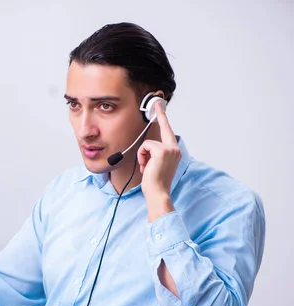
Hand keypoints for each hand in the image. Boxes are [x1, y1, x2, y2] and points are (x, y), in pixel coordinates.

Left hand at [137, 102, 180, 220]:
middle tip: (157, 102)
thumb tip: (148, 147)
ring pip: (148, 143)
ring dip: (143, 155)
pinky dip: (142, 157)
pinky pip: (145, 147)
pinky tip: (146, 167)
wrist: (158, 192)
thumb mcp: (155, 164)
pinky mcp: (162, 151)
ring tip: (147, 167)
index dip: (164, 118)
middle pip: (163, 128)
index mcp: (174, 151)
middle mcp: (175, 148)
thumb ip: (155, 154)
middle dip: (160, 115)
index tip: (160, 106)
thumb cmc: (155, 181)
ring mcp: (170, 149)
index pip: (168, 131)